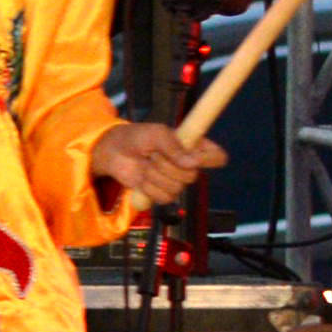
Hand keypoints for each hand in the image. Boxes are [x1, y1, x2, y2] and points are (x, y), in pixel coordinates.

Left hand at [90, 120, 220, 211]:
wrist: (113, 151)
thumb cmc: (137, 137)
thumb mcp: (156, 133)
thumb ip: (174, 146)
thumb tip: (193, 164)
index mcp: (194, 147)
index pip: (218, 156)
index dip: (209, 159)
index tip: (194, 156)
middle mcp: (189, 165)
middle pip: (192, 176)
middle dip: (166, 165)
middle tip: (152, 154)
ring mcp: (176, 181)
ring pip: (176, 188)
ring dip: (154, 175)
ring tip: (145, 163)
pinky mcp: (163, 194)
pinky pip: (163, 198)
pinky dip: (148, 187)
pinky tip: (141, 178)